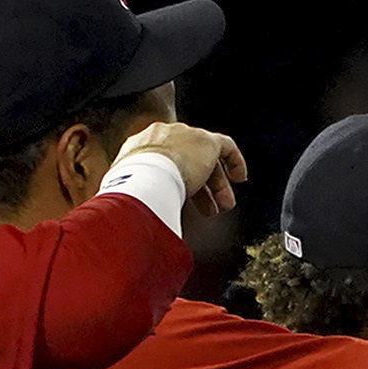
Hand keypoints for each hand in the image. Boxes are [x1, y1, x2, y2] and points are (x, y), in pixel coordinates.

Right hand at [115, 122, 246, 217]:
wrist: (143, 174)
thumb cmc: (130, 192)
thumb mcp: (127, 197)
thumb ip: (137, 205)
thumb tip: (139, 232)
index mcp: (138, 148)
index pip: (162, 162)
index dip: (174, 182)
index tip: (180, 200)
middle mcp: (159, 136)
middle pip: (185, 160)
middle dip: (200, 187)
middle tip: (209, 210)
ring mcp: (183, 135)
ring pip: (204, 157)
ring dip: (216, 184)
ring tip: (223, 207)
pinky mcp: (205, 141)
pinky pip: (225, 146)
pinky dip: (234, 161)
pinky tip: (240, 178)